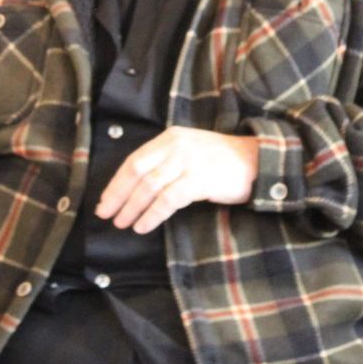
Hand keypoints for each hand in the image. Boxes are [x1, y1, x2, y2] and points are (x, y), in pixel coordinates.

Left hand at [96, 127, 258, 234]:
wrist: (258, 161)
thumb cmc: (223, 161)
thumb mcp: (190, 151)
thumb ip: (165, 162)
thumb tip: (135, 187)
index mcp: (170, 138)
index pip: (134, 160)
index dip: (116, 182)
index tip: (104, 201)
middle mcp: (176, 146)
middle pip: (137, 172)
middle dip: (118, 195)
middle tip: (106, 214)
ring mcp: (188, 162)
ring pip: (149, 187)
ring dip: (132, 207)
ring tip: (123, 223)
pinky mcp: (199, 179)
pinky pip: (168, 200)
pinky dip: (152, 215)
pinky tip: (144, 226)